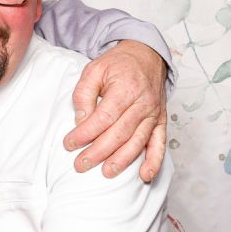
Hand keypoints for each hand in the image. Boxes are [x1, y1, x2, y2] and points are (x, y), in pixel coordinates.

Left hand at [62, 40, 167, 182]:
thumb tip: (80, 121)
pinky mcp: (161, 121)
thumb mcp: (94, 69)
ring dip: (122, 160)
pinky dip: (154, 161)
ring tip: (106, 172)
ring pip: (138, 142)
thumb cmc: (118, 64)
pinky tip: (145, 176)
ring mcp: (154, 114)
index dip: (85, 133)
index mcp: (125, 89)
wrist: (146, 55)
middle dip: (98, 152)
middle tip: (81, 165)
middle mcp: (142, 103)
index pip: (104, 117)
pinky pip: (159, 143)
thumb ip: (84, 94)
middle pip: (120, 133)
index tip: (70, 144)